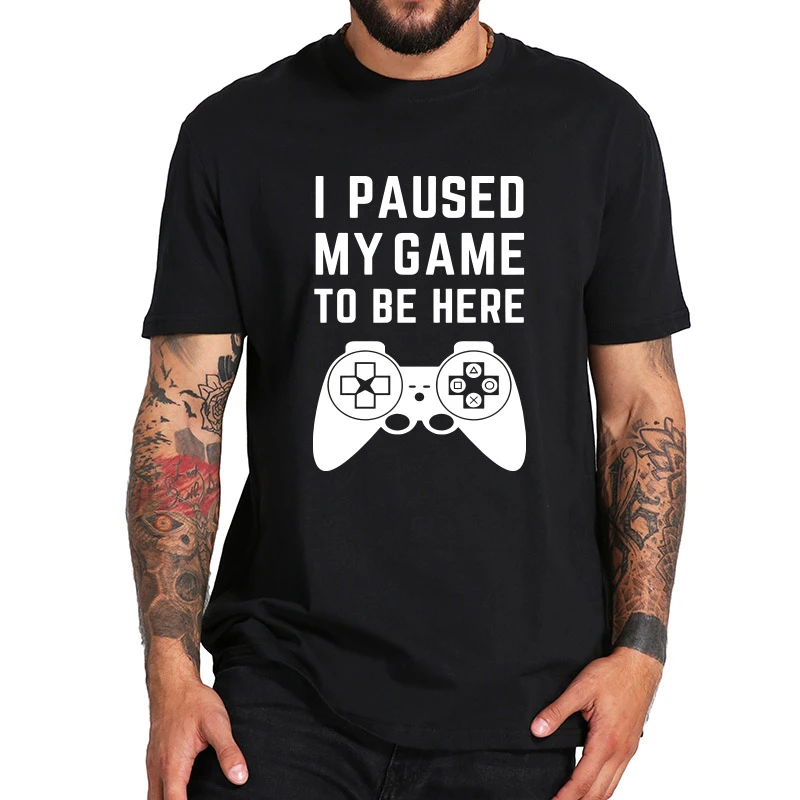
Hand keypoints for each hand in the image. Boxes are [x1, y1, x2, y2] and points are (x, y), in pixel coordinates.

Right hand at [146, 675, 247, 799]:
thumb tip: (239, 777)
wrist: (173, 683)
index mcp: (173, 765)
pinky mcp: (153, 757)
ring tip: (191, 797)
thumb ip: (228, 751)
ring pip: (154, 797)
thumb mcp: (217, 723)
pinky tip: (180, 790)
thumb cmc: (193, 701)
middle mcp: (158, 768)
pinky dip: (163, 794)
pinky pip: (154, 785)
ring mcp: (152, 764)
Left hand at [530, 648, 662, 799]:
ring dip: (592, 797)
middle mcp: (620, 751)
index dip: (567, 795)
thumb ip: (557, 711)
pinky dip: (604, 787)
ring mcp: (628, 750)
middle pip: (598, 791)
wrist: (639, 667)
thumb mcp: (580, 688)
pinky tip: (593, 785)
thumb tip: (538, 730)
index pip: (583, 780)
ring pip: (611, 787)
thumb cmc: (612, 675)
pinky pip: (618, 775)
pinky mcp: (630, 746)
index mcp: (606, 741)